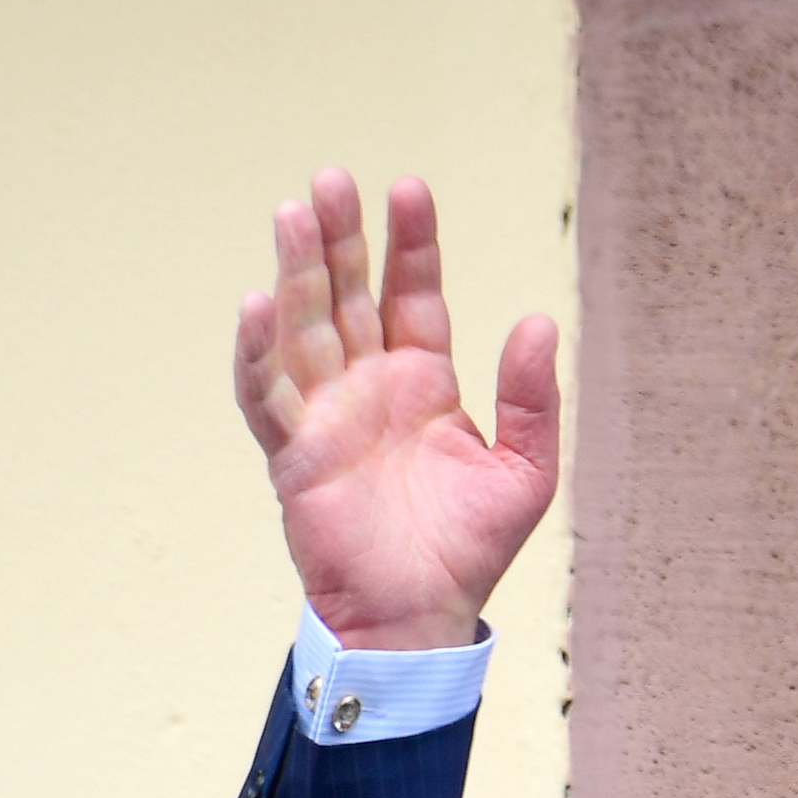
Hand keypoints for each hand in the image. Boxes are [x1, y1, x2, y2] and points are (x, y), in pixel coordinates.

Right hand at [234, 171, 558, 651]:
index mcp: (424, 384)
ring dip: (296, 272)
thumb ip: (532, 398)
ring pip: (305, 329)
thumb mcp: (525, 470)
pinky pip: (269, 395)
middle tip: (332, 179)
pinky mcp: (295, 454)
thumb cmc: (470, 550)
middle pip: (348, 296)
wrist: (424, 618)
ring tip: (294, 212)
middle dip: (340, 239)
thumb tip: (537, 319)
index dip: (410, 244)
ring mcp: (327, 416)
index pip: (414, 296)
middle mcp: (370, 388)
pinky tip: (259, 303)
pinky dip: (260, 352)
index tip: (408, 189)